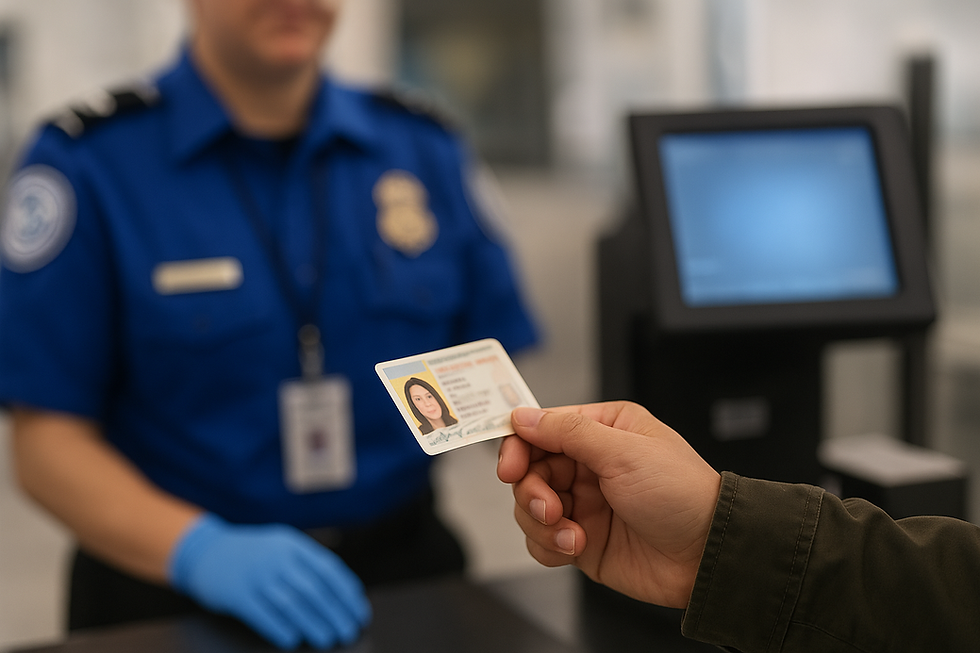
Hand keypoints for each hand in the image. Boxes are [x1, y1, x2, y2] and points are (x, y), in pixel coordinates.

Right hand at [168, 514, 370, 649]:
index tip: (359, 611)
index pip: (328, 568)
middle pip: (313, 588)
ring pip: (291, 602)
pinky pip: (262, 613)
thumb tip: (340, 594)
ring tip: (328, 639)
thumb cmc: (250, 555)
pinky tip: (292, 639)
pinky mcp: (237, 593)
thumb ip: (305, 564)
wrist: (205, 550)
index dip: (346, 592)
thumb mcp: (280, 547)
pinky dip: (279, 627)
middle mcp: (276, 557)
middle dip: (335, 612)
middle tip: (349, 631)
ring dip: (312, 622)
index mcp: (292, 544)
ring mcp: (256, 574)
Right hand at [497, 402, 720, 608]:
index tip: (509, 467)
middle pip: (529, 471)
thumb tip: (524, 416)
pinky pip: (540, 540)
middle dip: (532, 492)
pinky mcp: (581, 540)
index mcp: (602, 430)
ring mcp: (584, 503)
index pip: (541, 429)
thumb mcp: (624, 452)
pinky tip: (574, 548)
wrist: (706, 555)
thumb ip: (568, 432)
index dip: (518, 446)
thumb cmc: (681, 494)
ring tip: (572, 534)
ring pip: (529, 507)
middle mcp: (589, 464)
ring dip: (541, 523)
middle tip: (550, 508)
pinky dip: (548, 546)